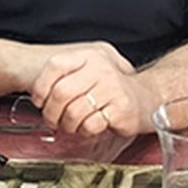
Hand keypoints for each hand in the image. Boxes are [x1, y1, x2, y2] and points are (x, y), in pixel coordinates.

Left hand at [29, 43, 147, 135]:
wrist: (148, 97)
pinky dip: (85, 131)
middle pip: (61, 92)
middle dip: (52, 112)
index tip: (40, 100)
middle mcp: (102, 69)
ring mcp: (112, 88)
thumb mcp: (90, 71)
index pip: (56, 65)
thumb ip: (67, 76)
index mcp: (90, 56)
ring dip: (68, 125)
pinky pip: (91, 124)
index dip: (41, 86)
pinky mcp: (121, 108)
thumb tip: (38, 93)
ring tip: (72, 125)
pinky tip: (89, 127)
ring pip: (74, 111)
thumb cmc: (114, 88)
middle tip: (53, 120)